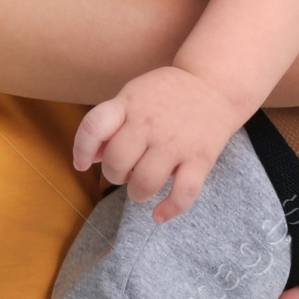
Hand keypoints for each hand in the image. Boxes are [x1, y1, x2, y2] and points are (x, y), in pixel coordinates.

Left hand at [72, 66, 241, 221]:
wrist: (216, 83)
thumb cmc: (169, 93)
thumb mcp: (134, 95)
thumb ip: (112, 123)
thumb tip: (91, 157)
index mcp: (130, 104)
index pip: (94, 127)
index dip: (81, 150)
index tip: (82, 163)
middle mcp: (150, 123)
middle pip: (117, 161)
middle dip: (115, 175)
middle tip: (125, 172)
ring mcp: (176, 143)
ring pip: (144, 182)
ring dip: (137, 193)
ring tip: (142, 187)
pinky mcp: (200, 159)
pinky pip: (183, 193)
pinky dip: (169, 209)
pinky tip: (159, 214)